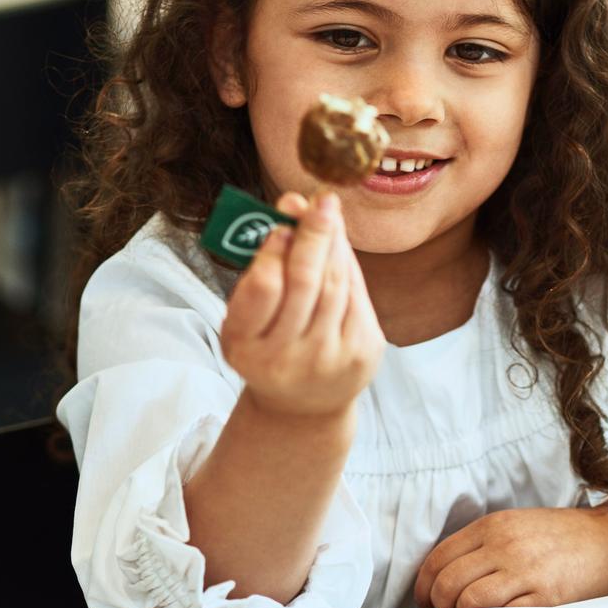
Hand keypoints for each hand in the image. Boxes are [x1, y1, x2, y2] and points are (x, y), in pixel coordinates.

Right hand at [220, 191, 383, 421]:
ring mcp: (328, 360)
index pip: (264, 290)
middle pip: (307, 283)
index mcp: (246, 347)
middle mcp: (286, 359)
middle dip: (314, 236)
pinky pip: (357, 296)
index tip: (282, 223)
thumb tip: (293, 202)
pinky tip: (339, 246)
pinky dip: (347, 266)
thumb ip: (264, 263)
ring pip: (336, 285)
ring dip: (334, 243)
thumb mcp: (248, 316)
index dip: (274, 252)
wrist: (303, 405)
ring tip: (328, 213)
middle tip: (319, 202)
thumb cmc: (268, 346)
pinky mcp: (361, 355)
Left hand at [413, 498, 607, 607]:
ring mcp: (524, 571)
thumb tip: (445, 577)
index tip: (427, 601)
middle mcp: (503, 545)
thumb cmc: (563, 537)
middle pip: (447, 582)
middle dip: (438, 606)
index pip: (437, 558)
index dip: (423, 586)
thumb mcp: (516, 525)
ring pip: (469, 600)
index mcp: (492, 526)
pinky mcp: (546, 597)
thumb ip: (482, 545)